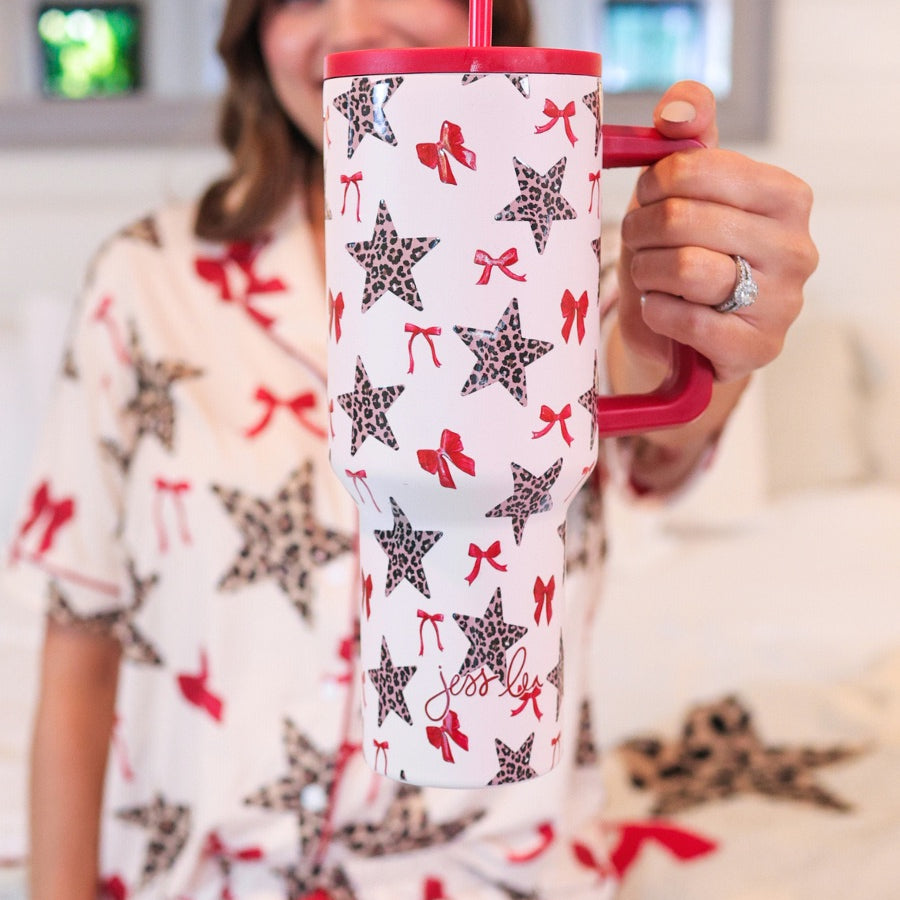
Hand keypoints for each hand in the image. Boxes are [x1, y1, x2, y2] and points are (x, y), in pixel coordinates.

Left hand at [616, 81, 818, 384]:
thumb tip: (676, 114)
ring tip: (650, 275)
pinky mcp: (758, 348)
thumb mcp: (684, 192)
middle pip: (683, 219)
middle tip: (637, 242)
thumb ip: (686, 139)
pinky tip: (660, 309)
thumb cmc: (684, 253)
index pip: (697, 169)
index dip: (653, 185)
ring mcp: (783, 302)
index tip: (646, 198)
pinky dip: (658, 314)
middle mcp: (796, 248)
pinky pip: (689, 321)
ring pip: (685, 269)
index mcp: (785, 197)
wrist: (682, 335)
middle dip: (642, 232)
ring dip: (647, 272)